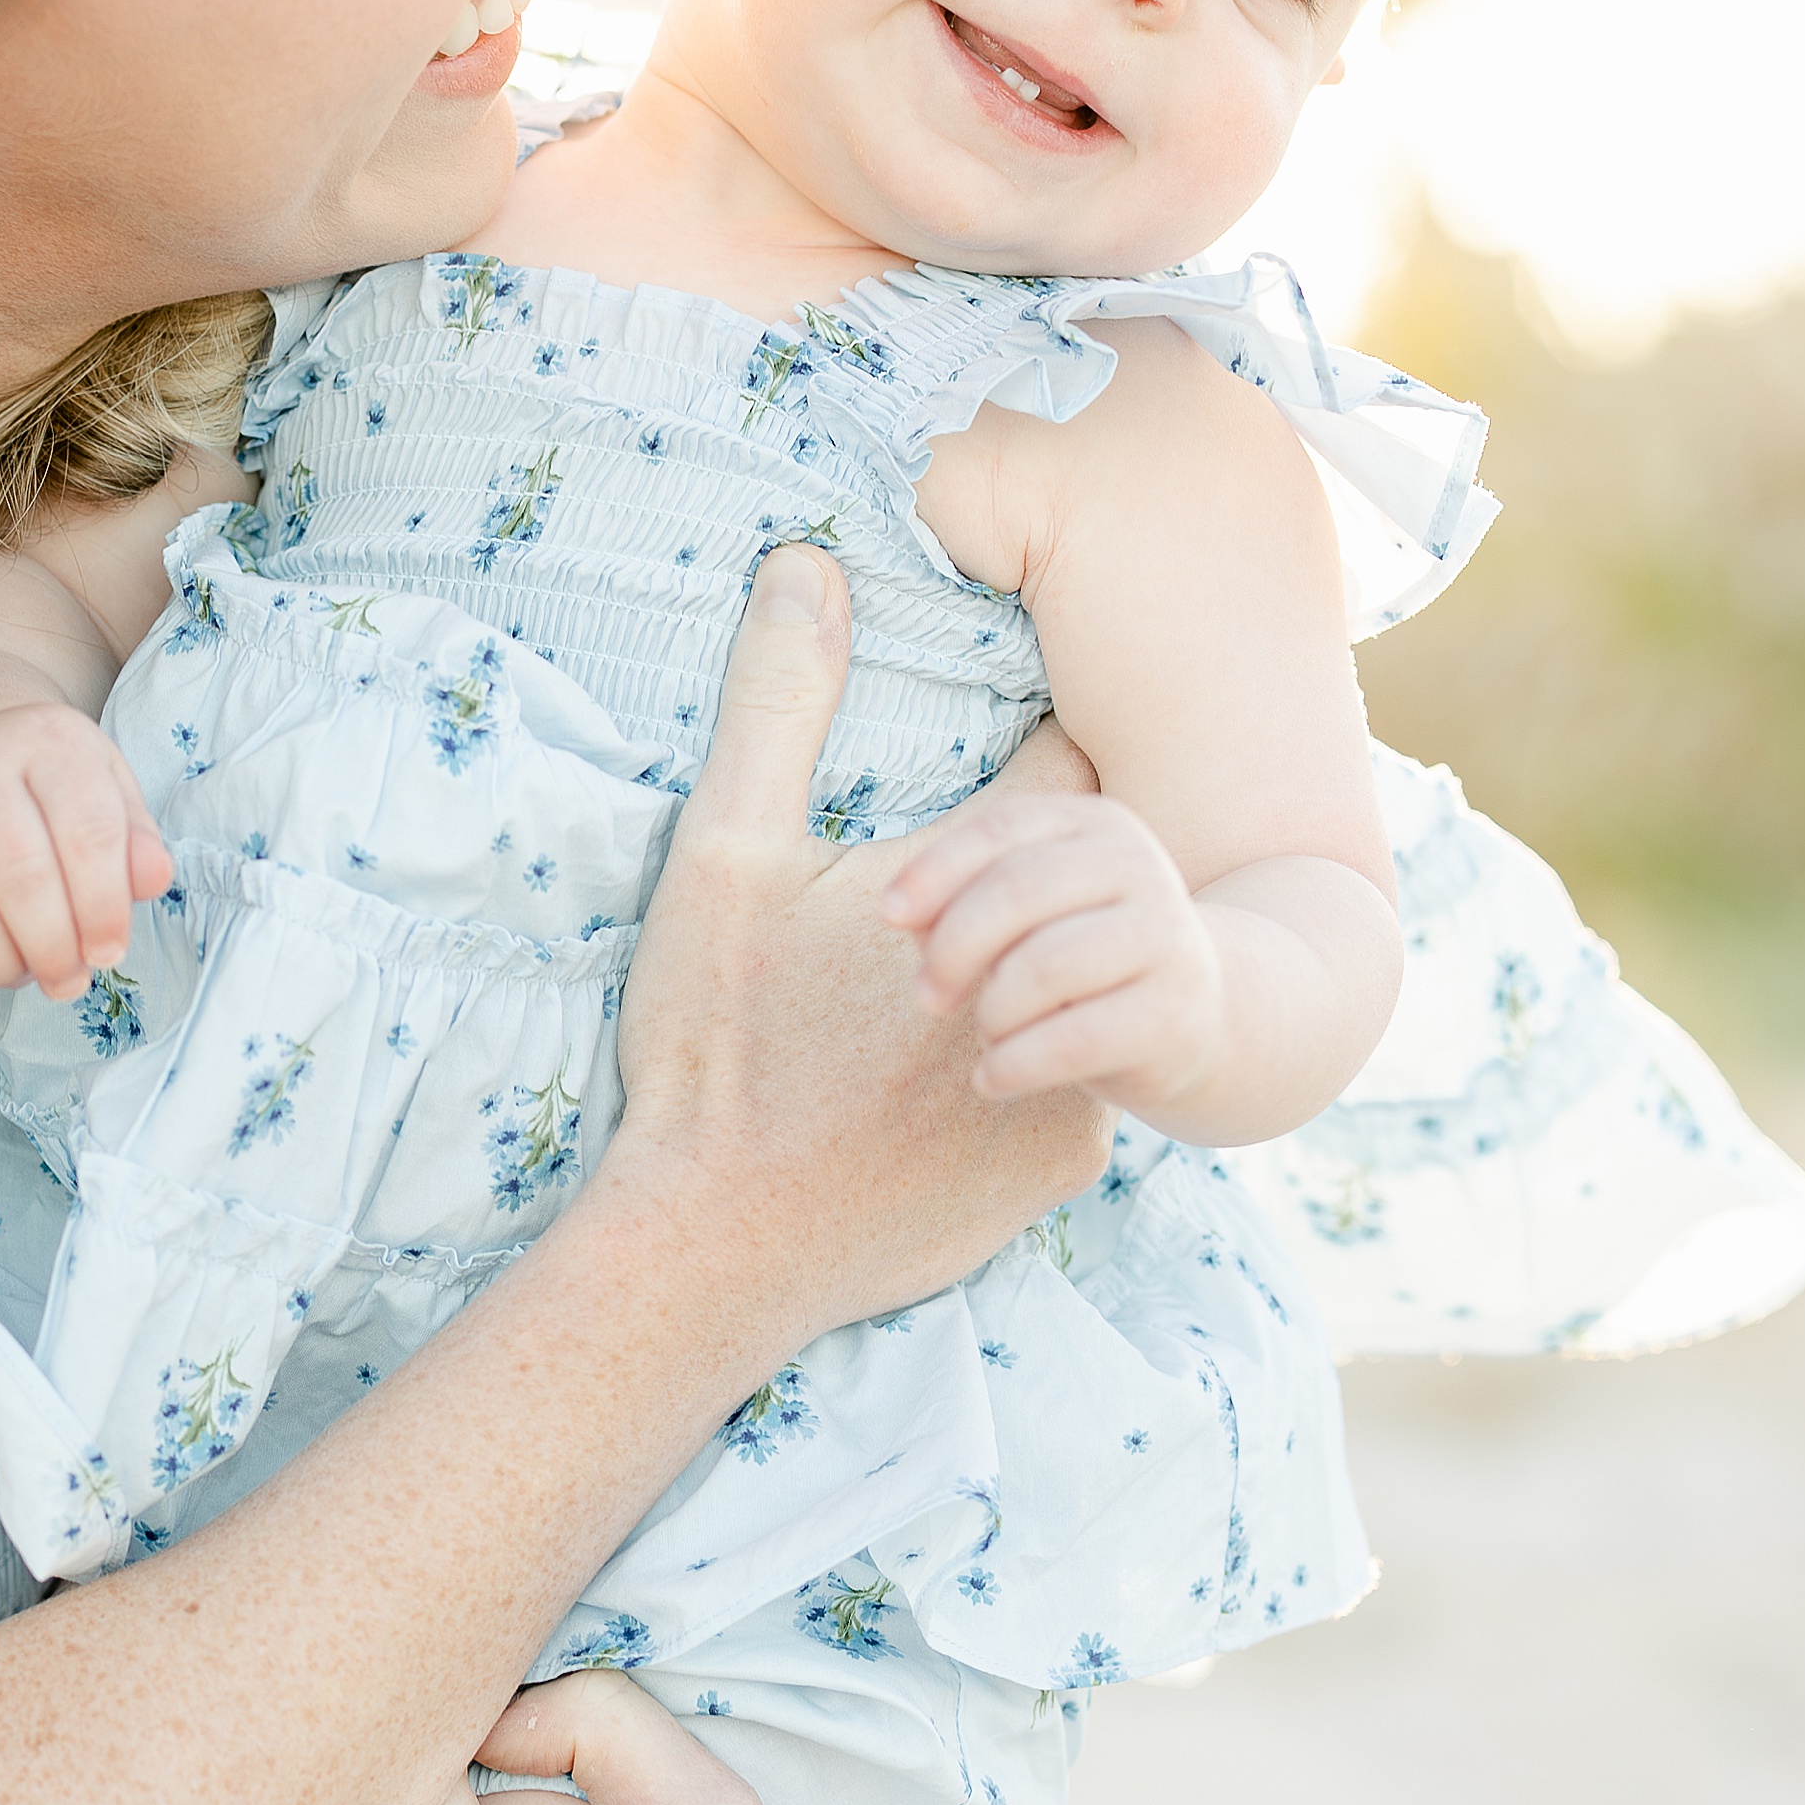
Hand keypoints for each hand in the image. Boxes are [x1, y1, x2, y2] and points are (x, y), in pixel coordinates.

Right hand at [0, 703, 175, 994]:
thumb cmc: (49, 790)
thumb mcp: (108, 793)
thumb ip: (135, 840)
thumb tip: (152, 878)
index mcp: (46, 739)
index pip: (87, 833)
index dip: (104, 910)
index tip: (109, 952)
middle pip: (21, 878)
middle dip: (55, 950)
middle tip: (69, 980)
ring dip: (1, 965)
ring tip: (25, 969)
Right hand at [601, 553, 1115, 1334]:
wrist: (716, 1243)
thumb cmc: (715, 1046)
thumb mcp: (724, 858)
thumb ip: (776, 702)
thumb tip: (806, 561)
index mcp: (983, 885)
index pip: (1063, 779)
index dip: (1026, 772)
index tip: (994, 776)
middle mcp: (1054, 975)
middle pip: (1089, 890)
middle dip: (1036, 888)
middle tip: (957, 916)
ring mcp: (1073, 1075)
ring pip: (1087, 992)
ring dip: (1041, 983)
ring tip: (938, 1010)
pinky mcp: (1065, 1164)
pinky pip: (1075, 1093)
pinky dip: (1026, 1083)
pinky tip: (941, 1098)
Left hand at [883, 793, 1226, 1110]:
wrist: (1196, 1020)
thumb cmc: (1082, 961)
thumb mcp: (1028, 917)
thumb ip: (964, 903)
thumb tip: (903, 912)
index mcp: (1096, 824)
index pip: (1001, 829)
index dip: (935, 870)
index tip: (888, 915)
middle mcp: (1139, 865)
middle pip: (1017, 889)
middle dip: (952, 948)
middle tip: (926, 997)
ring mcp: (1166, 937)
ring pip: (1043, 967)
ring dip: (991, 1011)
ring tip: (987, 1033)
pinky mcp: (1174, 1012)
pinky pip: (1071, 1040)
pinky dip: (1014, 1064)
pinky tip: (992, 1078)